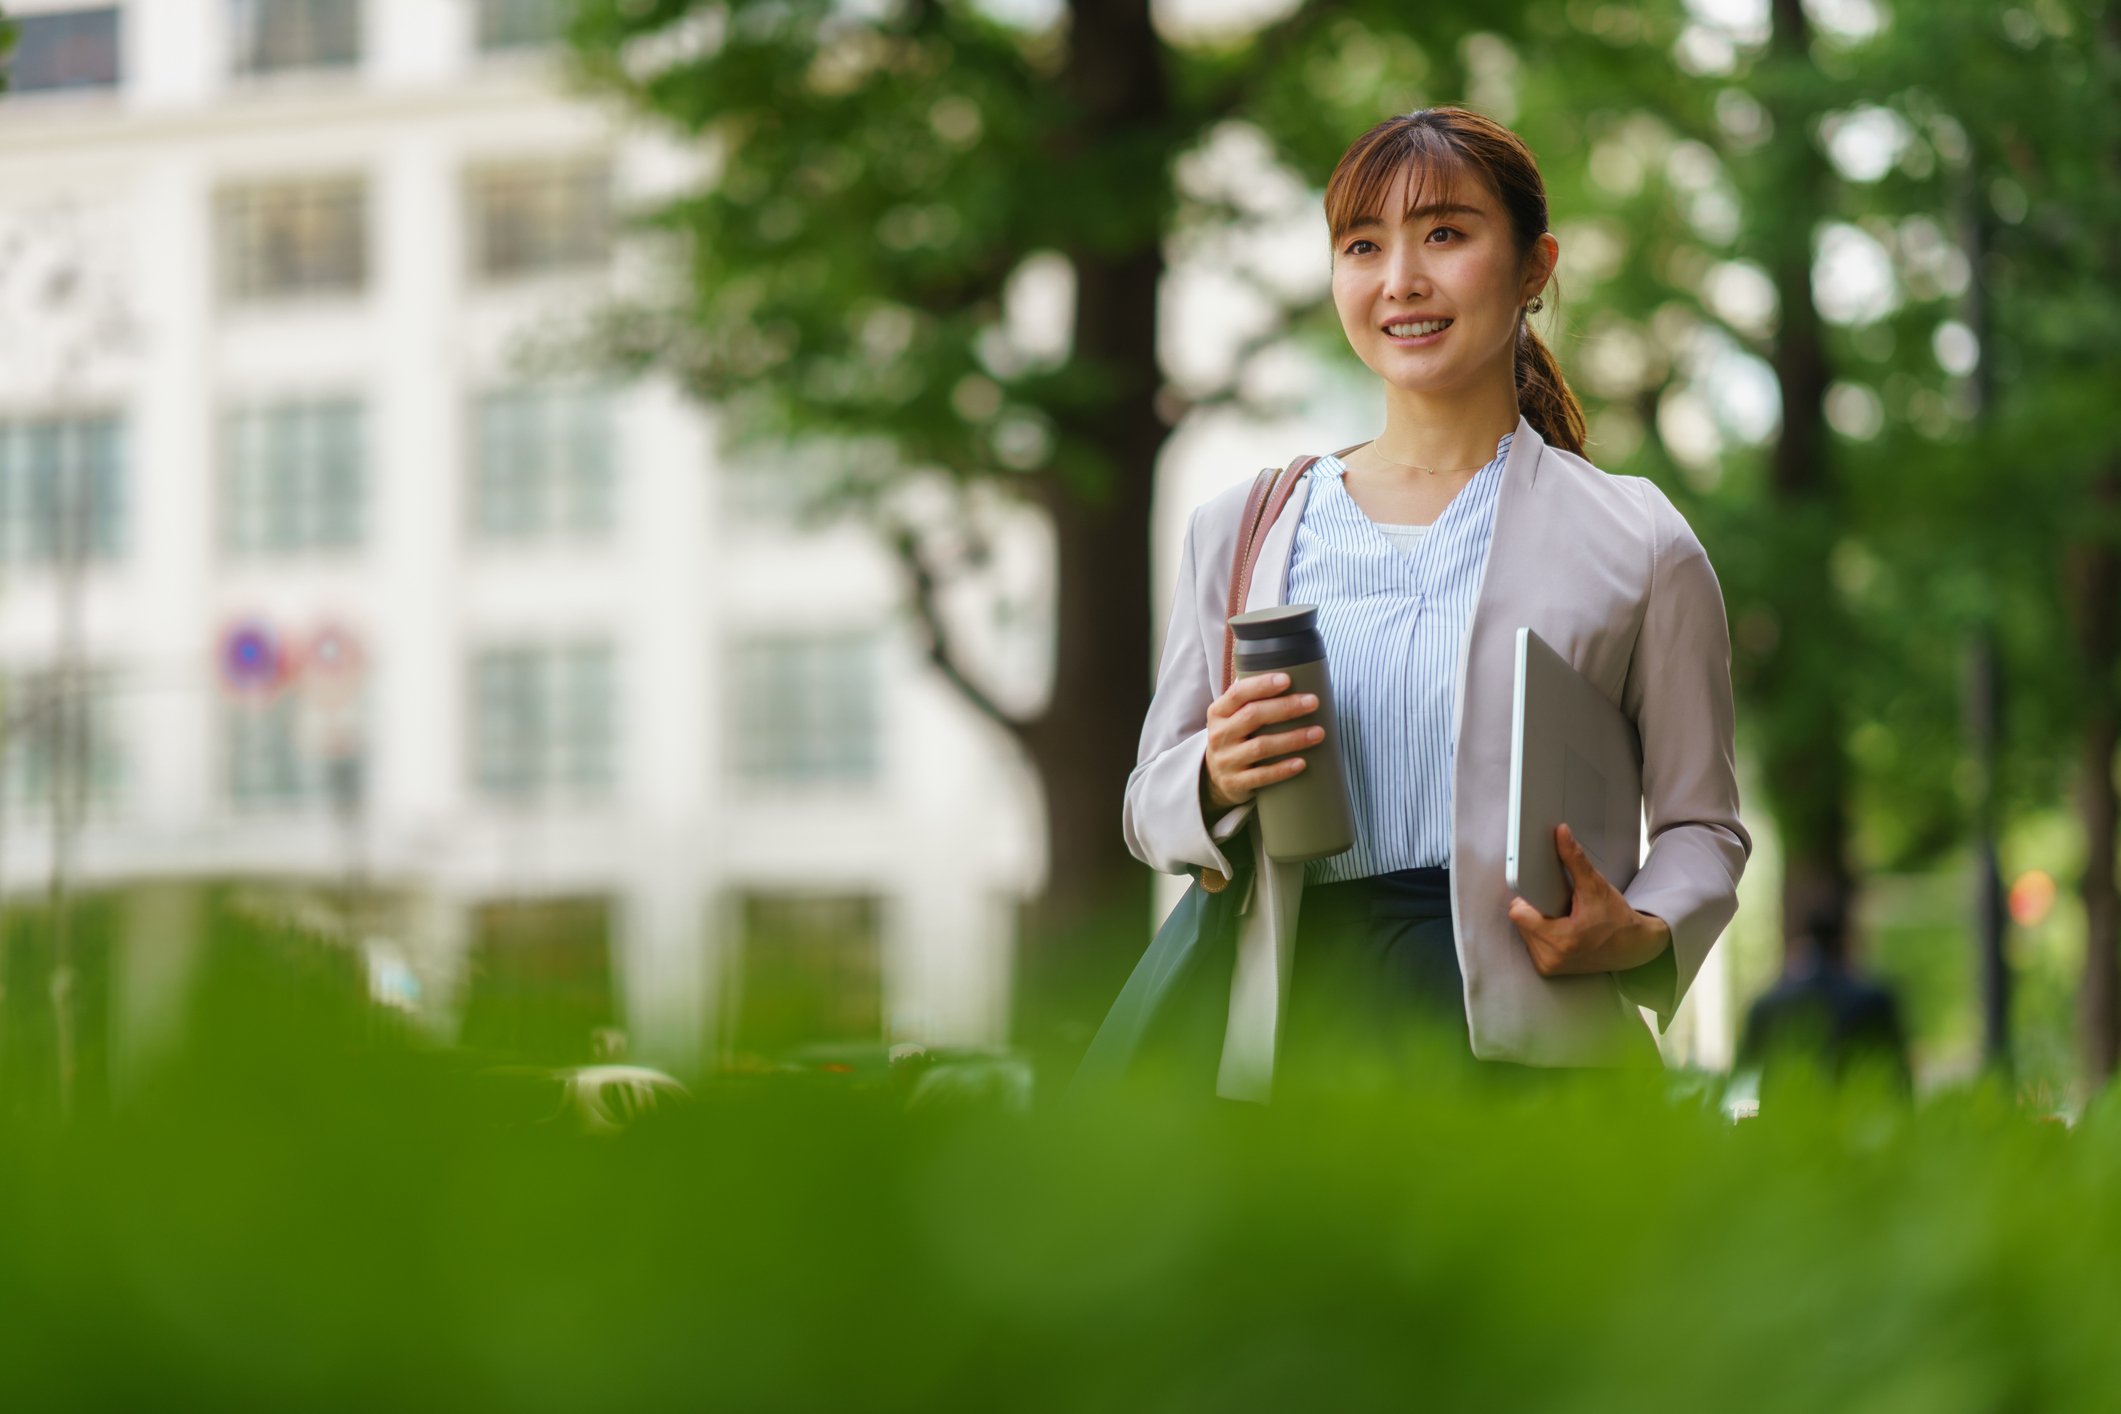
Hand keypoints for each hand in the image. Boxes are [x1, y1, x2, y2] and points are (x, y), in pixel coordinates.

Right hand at [1201, 671, 1325, 810]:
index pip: (1238, 694)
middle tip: (1313, 702)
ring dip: (1292, 739)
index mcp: (1218, 712)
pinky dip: (1283, 769)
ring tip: (1318, 733)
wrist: (1216, 778)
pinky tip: (1302, 763)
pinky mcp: (1235, 783)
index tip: (1288, 679)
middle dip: (1285, 708)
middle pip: (1253, 716)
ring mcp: (1226, 760)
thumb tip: (1292, 670)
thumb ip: (1251, 698)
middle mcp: (1219, 735)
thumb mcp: (1233, 717)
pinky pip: (1261, 776)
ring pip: (1261, 747)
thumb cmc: (1236, 738)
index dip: (1262, 685)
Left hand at [1506, 822, 1671, 976]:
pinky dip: (1540, 932)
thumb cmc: (1616, 918)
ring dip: (1536, 920)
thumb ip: (1575, 859)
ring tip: (1561, 916)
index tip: (1540, 890)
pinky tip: (1559, 927)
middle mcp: (1551, 958)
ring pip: (1523, 931)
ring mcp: (1548, 966)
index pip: (1518, 912)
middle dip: (1534, 907)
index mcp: (1561, 940)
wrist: (1633, 947)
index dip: (1527, 897)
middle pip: (1520, 920)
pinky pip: (1530, 942)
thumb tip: (1560, 833)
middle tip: (1558, 903)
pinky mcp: (1547, 969)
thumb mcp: (1596, 886)